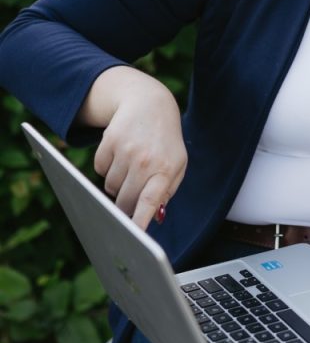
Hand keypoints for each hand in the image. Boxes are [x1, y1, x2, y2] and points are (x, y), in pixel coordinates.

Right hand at [89, 67, 186, 229]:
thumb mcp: (177, 164)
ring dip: (118, 183)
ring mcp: (125, 150)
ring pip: (110, 188)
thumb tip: (150, 218)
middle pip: (125, 202)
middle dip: (128, 204)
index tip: (132, 238)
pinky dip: (108, 167)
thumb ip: (166, 191)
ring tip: (133, 164)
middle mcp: (145, 160)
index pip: (150, 201)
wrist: (150, 104)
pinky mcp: (108, 142)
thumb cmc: (165, 142)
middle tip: (136, 191)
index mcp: (166, 169)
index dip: (139, 221)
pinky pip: (99, 171)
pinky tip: (121, 153)